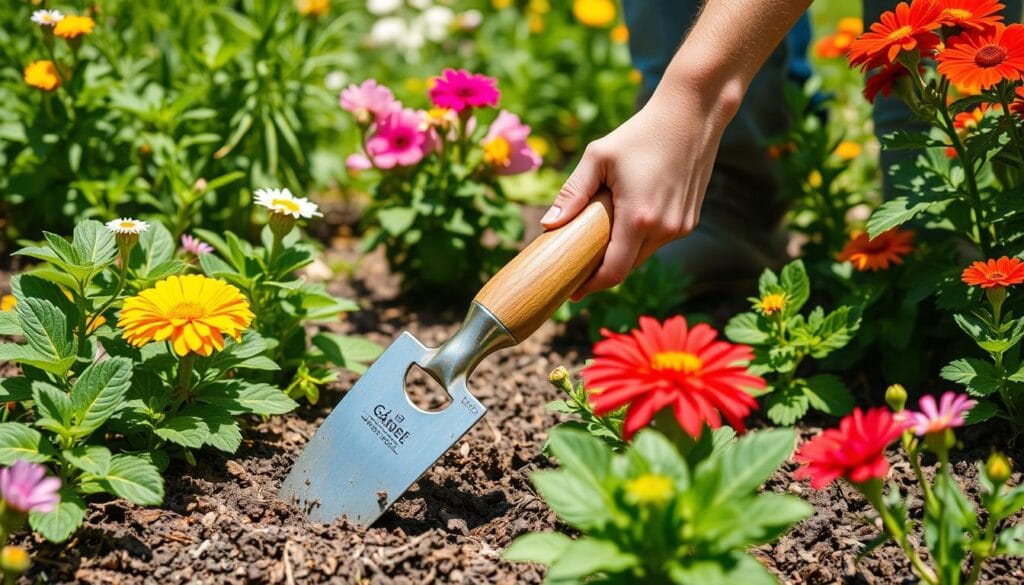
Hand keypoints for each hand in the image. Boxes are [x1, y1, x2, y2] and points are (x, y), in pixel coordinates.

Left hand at [541, 80, 740, 299]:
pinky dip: (639, 240)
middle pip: (627, 267)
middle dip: (601, 271)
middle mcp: (664, 228)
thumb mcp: (598, 156)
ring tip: (597, 243)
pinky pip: (658, 242)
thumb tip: (548, 224)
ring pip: (643, 256)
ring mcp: (680, 227)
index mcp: (638, 217)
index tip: (572, 291)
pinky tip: (625, 226)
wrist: (691, 116)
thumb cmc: (639, 133)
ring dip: (621, 254)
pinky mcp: (689, 221)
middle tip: (576, 267)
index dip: (591, 286)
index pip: (613, 272)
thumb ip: (573, 193)